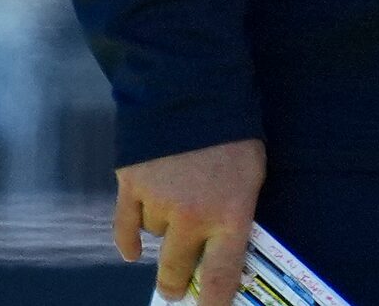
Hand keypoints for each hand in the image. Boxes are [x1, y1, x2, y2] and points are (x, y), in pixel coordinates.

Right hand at [115, 137, 263, 302]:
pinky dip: (127, 242)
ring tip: (179, 205)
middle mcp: (192, 217)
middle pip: (178, 269)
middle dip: (177, 284)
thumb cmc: (235, 133)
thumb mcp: (253, 174)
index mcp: (231, 213)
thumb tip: (227, 242)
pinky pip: (125, 227)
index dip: (214, 300)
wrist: (195, 92)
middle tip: (177, 291)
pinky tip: (132, 253)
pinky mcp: (130, 188)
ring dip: (164, 230)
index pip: (222, 272)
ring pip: (156, 236)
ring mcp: (157, 204)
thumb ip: (237, 210)